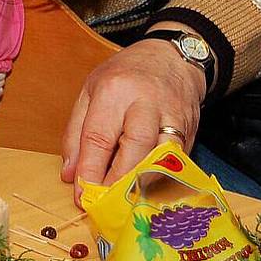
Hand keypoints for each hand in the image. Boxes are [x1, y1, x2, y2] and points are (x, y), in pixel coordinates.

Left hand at [61, 39, 204, 204]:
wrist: (170, 58)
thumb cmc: (125, 75)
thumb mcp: (91, 91)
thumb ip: (77, 132)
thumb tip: (70, 174)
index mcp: (114, 89)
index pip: (99, 136)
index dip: (89, 171)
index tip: (82, 195)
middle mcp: (145, 101)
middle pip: (134, 146)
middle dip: (117, 180)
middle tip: (104, 202)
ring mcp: (172, 114)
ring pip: (161, 155)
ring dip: (142, 182)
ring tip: (124, 199)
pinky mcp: (190, 129)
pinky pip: (176, 160)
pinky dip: (161, 177)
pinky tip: (146, 186)